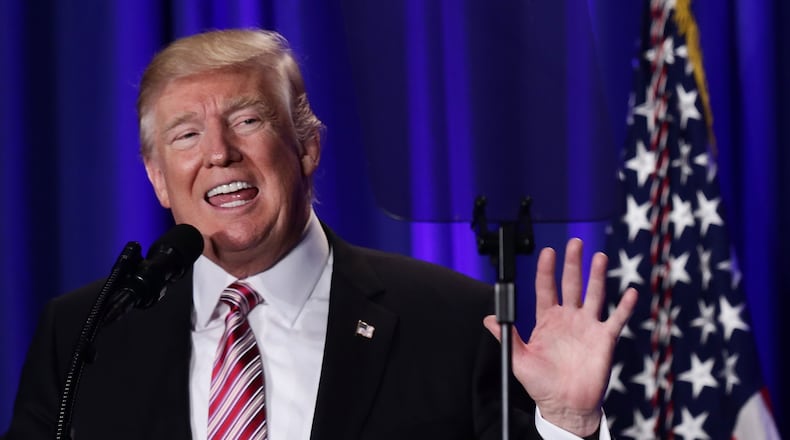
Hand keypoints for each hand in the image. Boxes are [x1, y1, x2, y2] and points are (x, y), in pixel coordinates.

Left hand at [483, 238, 637, 436]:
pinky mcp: (604, 339)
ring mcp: (587, 326)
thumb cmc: (541, 384)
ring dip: (597, 276)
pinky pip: (616, 319)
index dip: (546, 270)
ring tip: (599, 257)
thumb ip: (506, 337)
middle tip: (575, 243)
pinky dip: (624, 306)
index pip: (546, 288)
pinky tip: (630, 292)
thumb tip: (489, 319)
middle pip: (571, 284)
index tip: (547, 252)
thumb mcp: (518, 359)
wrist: (565, 405)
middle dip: (573, 263)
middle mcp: (568, 318)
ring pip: (594, 295)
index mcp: (547, 320)